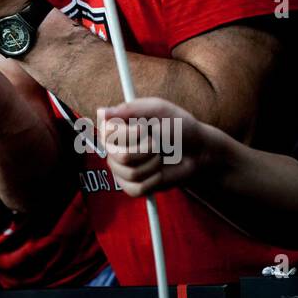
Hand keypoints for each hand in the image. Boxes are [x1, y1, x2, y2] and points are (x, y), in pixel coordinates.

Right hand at [98, 97, 216, 196]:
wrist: (197, 151)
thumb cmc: (178, 126)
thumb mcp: (158, 110)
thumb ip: (130, 109)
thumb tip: (101, 111)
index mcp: (116, 126)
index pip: (106, 133)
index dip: (127, 134)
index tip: (144, 128)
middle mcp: (113, 147)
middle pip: (120, 156)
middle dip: (147, 150)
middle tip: (156, 143)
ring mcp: (121, 168)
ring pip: (131, 173)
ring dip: (153, 164)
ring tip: (159, 156)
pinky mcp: (131, 186)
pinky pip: (136, 189)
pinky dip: (154, 180)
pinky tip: (158, 171)